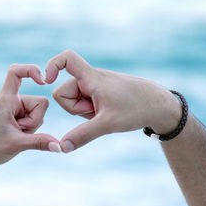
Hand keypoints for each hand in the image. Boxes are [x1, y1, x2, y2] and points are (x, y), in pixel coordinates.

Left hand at [0, 64, 60, 170]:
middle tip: (18, 132)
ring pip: (39, 114)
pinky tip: (17, 138)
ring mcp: (16, 110)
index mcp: (6, 100)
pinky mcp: (18, 119)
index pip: (15, 72)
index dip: (31, 70)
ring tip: (15, 136)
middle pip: (41, 102)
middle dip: (35, 120)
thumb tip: (59, 146)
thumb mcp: (17, 145)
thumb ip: (40, 143)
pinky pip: (35, 121)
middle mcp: (12, 101)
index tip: (43, 81)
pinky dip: (30, 131)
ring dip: (32, 127)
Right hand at [45, 50, 181, 151]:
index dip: (51, 66)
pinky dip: (91, 112)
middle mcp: (91, 78)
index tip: (46, 80)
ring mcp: (94, 86)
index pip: (66, 58)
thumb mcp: (108, 124)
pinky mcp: (99, 93)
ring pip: (74, 101)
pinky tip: (106, 114)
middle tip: (97, 112)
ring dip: (84, 111)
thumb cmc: (136, 109)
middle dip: (75, 108)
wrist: (159, 105)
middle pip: (63, 93)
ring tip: (104, 113)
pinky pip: (84, 103)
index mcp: (91, 77)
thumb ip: (83, 135)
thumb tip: (62, 147)